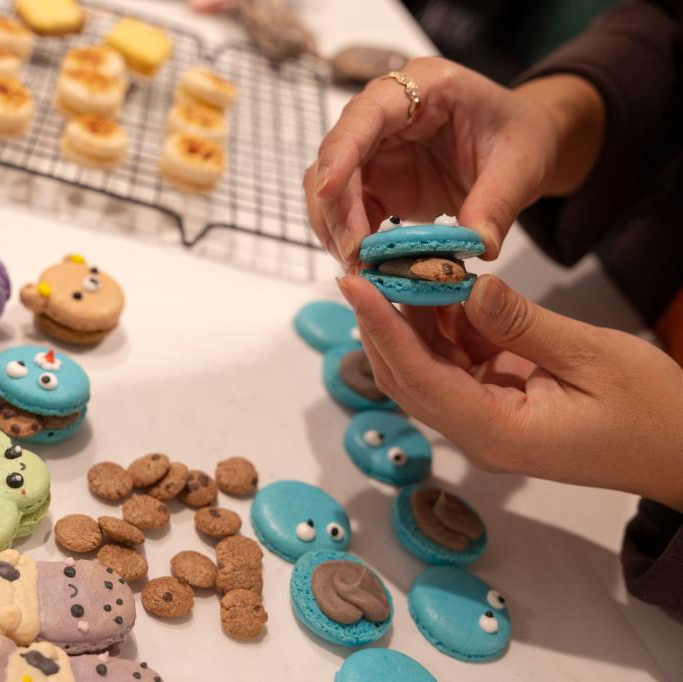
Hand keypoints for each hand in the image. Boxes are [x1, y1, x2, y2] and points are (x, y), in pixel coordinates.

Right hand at [304, 57, 602, 265]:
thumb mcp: (521, 166)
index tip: (328, 193)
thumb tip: (476, 247)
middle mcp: (387, 114)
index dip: (340, 153)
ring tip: (358, 266)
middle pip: (335, 155)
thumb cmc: (522, 137)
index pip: (365, 115)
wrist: (521, 146)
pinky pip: (347, 211)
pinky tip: (366, 264)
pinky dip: (350, 239)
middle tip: (355, 255)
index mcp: (424, 86)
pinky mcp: (375, 182)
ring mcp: (376, 149)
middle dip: (336, 207)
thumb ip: (496, 204)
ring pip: (329, 186)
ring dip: (335, 227)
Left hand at [338, 273, 682, 511]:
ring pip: (424, 366)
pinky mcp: (493, 401)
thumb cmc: (651, 413)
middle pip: (406, 375)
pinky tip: (442, 286)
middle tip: (363, 264)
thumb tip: (470, 285)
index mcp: (497, 432)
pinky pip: (453, 360)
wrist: (679, 450)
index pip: (418, 378)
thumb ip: (524, 323)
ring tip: (398, 266)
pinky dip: (444, 324)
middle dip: (380, 320)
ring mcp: (482, 419)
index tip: (354, 285)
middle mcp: (476, 432)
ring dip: (410, 319)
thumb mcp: (593, 358)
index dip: (381, 328)